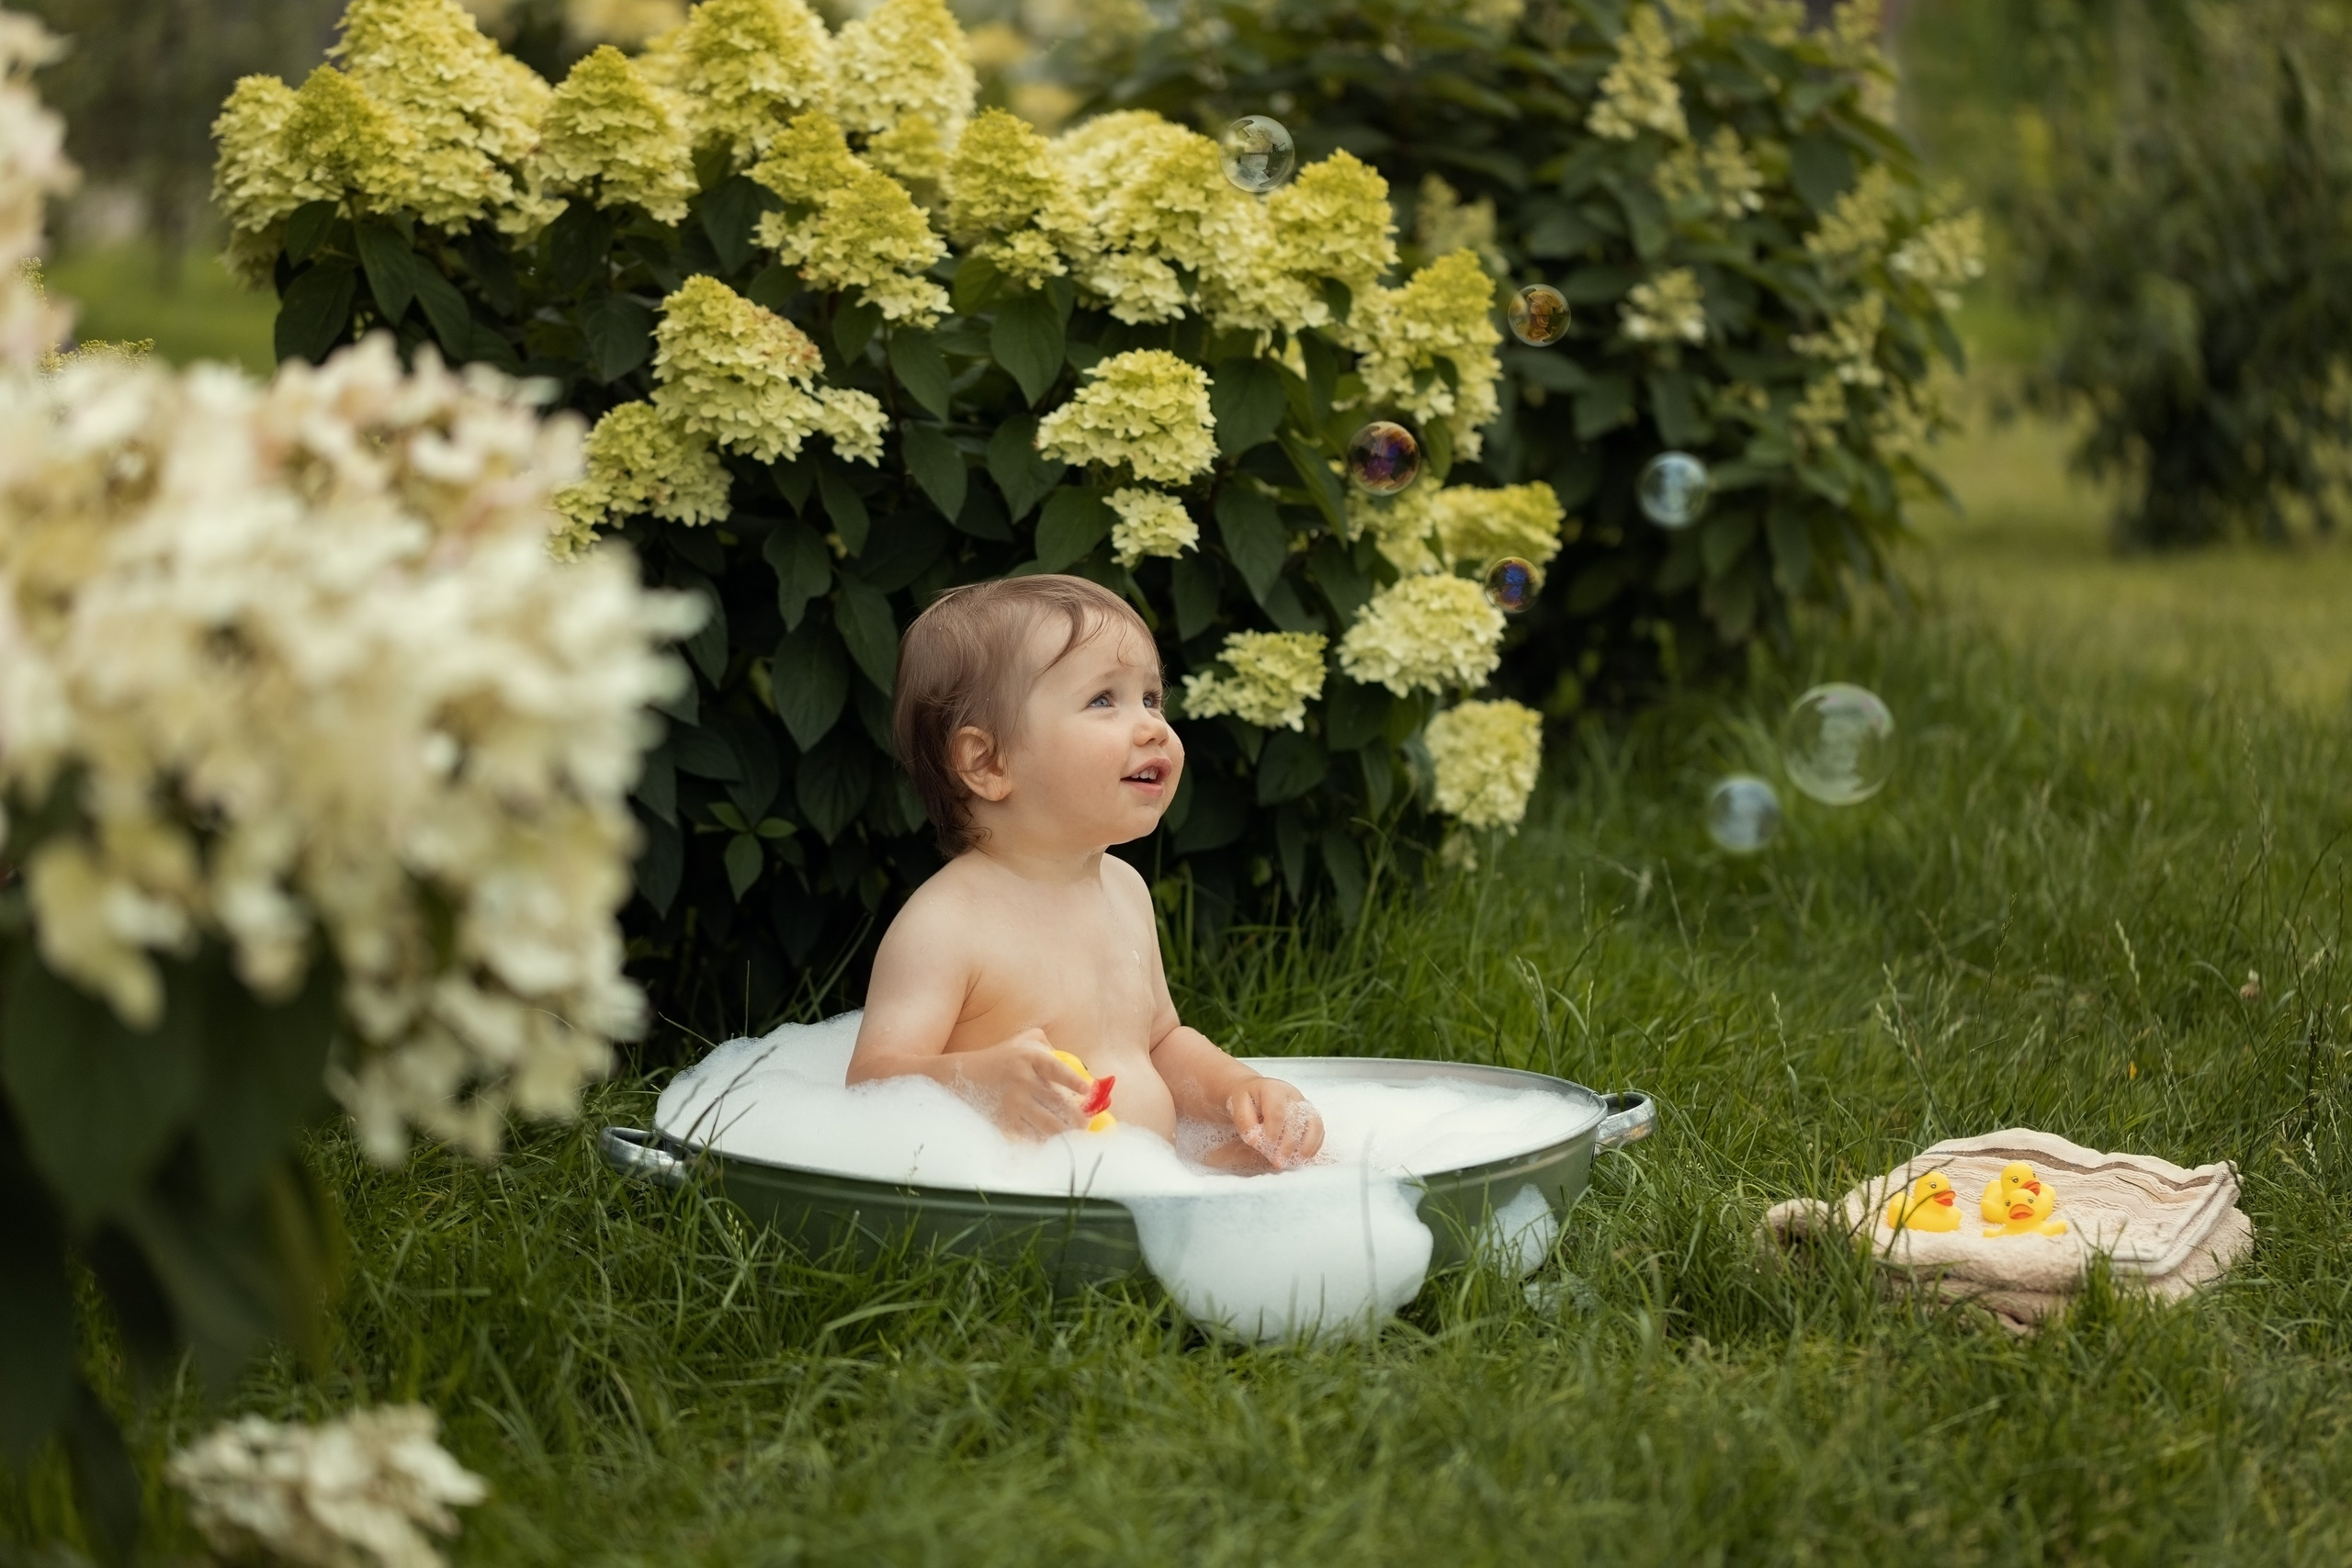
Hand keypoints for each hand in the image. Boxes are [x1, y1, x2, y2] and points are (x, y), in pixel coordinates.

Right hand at [946, 1027, 1091, 1139]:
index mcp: (1028, 1058)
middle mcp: (1022, 1080)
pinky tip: (1051, 1140)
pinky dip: (1044, 1139)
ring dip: (1065, 1132)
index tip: (1087, 1091)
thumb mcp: (1021, 1041)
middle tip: (1086, 1123)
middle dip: (1077, 1117)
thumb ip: (1047, 1045)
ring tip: (1073, 1134)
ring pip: (1048, 1124)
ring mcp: (1013, 1102)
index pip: (1057, 1070)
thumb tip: (1071, 1063)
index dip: (1074, 1081)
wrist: (962, 1076)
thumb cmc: (998, 1058)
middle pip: (1058, 1103)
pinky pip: (1031, 1135)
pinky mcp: (1005, 1121)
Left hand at [1228, 1076, 1323, 1169]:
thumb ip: (1244, 1122)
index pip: (1277, 1110)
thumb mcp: (1237, 1105)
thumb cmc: (1246, 1099)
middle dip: (1288, 1144)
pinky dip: (1314, 1144)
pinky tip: (1304, 1157)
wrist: (1254, 1091)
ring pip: (1314, 1123)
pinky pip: (1318, 1128)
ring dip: (1307, 1144)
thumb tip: (1255, 1141)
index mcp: (1272, 1089)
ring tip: (1297, 1161)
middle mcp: (1292, 1094)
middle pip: (1297, 1119)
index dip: (1273, 1130)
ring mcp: (1303, 1104)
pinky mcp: (1309, 1114)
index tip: (1267, 1146)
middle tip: (1278, 1162)